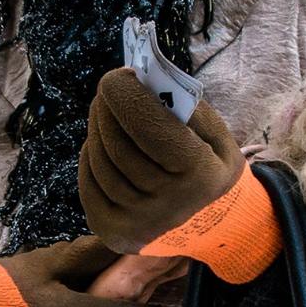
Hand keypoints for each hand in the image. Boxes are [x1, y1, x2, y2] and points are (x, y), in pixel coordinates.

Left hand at [79, 68, 245, 253]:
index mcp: (198, 174)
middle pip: (118, 143)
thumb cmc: (206, 165)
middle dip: (108, 107)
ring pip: (100, 161)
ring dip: (97, 128)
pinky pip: (88, 182)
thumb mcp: (217, 136)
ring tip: (106, 113)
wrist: (205, 224)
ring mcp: (137, 222)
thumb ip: (188, 108)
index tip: (118, 75)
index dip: (126, 95)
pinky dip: (91, 157)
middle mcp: (167, 203)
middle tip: (111, 89)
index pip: (149, 127)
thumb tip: (142, 83)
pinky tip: (102, 144)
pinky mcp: (112, 231)